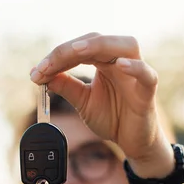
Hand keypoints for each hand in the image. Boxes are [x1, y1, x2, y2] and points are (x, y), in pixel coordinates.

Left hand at [30, 33, 173, 173]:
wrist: (132, 142)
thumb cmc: (113, 117)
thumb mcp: (82, 101)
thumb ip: (65, 86)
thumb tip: (40, 74)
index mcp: (104, 61)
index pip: (80, 48)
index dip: (56, 57)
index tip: (36, 72)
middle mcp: (121, 61)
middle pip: (98, 40)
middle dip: (69, 50)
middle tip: (47, 65)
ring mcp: (136, 74)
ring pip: (126, 45)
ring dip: (100, 45)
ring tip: (76, 52)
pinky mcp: (147, 91)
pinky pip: (146, 74)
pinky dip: (135, 67)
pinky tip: (120, 65)